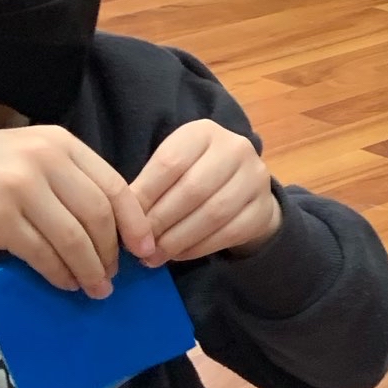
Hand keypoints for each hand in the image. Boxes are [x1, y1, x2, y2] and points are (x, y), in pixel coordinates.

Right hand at [0, 127, 153, 299]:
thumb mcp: (24, 158)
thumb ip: (65, 180)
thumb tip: (110, 227)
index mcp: (57, 141)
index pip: (114, 185)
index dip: (135, 223)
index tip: (146, 250)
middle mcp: (43, 158)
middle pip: (99, 214)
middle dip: (112, 252)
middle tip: (114, 277)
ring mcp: (20, 187)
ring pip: (75, 238)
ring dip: (89, 269)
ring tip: (94, 288)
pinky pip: (43, 254)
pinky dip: (60, 273)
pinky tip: (64, 283)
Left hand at [131, 119, 281, 263]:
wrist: (243, 187)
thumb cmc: (195, 175)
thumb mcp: (173, 168)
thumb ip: (150, 187)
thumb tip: (123, 221)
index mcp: (203, 132)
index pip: (170, 162)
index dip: (145, 194)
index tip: (125, 220)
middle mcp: (235, 149)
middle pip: (192, 189)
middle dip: (161, 220)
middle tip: (139, 244)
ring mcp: (255, 178)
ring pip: (213, 213)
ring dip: (178, 239)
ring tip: (154, 255)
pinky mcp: (263, 208)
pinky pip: (229, 232)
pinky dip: (199, 247)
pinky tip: (178, 255)